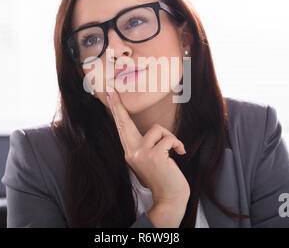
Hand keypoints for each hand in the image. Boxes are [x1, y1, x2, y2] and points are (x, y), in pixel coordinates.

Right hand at [106, 87, 190, 205]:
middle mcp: (131, 152)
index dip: (116, 110)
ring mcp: (140, 154)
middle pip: (124, 123)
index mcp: (130, 152)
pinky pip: (169, 138)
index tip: (110, 95)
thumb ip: (146, 146)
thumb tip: (154, 130)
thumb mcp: (150, 160)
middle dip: (118, 106)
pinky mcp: (154, 156)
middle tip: (112, 89)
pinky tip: (178, 154)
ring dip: (170, 138)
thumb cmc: (163, 177)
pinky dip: (177, 144)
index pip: (122, 128)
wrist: (170, 198)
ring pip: (157, 129)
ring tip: (173, 152)